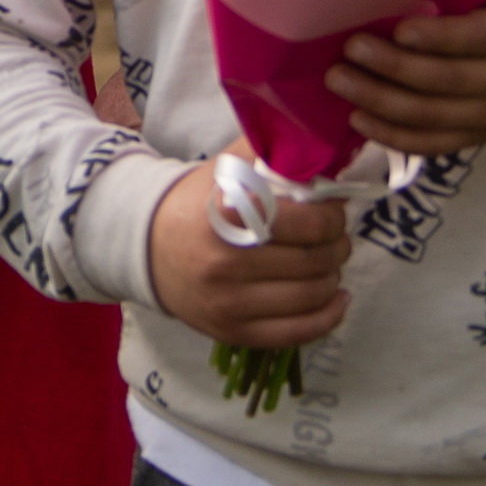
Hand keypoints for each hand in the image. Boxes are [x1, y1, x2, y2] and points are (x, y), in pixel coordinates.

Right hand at [146, 141, 348, 348]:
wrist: (148, 248)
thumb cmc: (197, 205)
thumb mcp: (226, 168)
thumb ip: (271, 153)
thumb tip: (325, 160)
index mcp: (227, 216)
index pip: (306, 222)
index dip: (332, 216)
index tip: (334, 210)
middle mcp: (226, 263)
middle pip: (313, 260)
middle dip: (337, 245)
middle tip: (336, 236)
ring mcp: (229, 304)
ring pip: (311, 296)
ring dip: (333, 277)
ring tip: (329, 262)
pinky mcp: (233, 332)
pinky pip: (297, 333)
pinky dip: (328, 317)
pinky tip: (337, 298)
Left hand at [326, 0, 485, 154]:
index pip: (481, 38)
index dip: (440, 38)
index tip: (399, 28)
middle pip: (448, 81)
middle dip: (393, 68)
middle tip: (348, 50)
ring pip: (434, 117)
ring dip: (382, 103)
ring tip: (339, 81)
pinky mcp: (480, 135)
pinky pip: (435, 144)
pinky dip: (395, 137)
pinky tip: (358, 120)